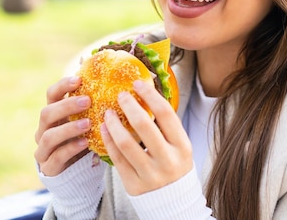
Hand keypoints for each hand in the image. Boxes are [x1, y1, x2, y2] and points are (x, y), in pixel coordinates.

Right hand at [34, 76, 91, 176]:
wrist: (78, 174)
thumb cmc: (84, 140)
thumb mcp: (88, 121)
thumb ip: (93, 103)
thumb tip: (107, 74)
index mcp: (53, 114)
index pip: (51, 95)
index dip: (63, 86)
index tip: (79, 80)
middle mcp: (44, 130)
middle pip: (47, 113)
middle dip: (66, 106)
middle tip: (87, 101)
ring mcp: (43, 149)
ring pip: (49, 136)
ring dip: (69, 128)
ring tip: (88, 123)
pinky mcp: (49, 167)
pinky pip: (56, 156)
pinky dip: (71, 148)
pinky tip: (85, 143)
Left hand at [101, 80, 192, 195]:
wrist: (174, 203)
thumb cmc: (174, 165)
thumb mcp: (179, 146)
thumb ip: (166, 126)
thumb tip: (146, 94)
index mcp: (182, 146)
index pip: (166, 114)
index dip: (150, 95)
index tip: (137, 84)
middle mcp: (168, 160)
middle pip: (144, 125)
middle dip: (129, 106)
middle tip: (120, 95)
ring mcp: (150, 174)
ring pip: (126, 143)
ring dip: (114, 124)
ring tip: (108, 112)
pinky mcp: (134, 185)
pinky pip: (117, 159)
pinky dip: (109, 141)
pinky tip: (104, 129)